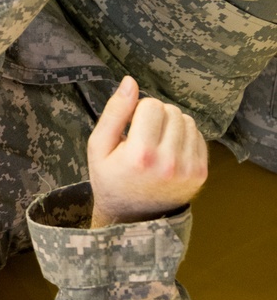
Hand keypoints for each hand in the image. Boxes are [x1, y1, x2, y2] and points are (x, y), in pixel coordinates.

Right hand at [88, 77, 207, 228]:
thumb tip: (130, 81)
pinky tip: (169, 151)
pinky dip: (184, 137)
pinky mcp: (201, 173)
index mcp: (141, 155)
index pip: (151, 105)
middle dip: (156, 116)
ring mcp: (188, 169)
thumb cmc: (111, 180)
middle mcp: (168, 162)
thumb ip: (114, 112)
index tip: (130, 129)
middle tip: (143, 136)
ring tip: (156, 142)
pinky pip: (198, 136)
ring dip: (172, 124)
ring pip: (187, 120)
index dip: (138, 111)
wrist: (132, 218)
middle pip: (171, 111)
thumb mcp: (98, 147)